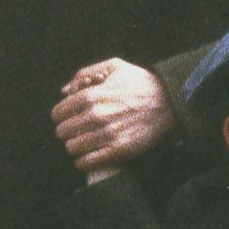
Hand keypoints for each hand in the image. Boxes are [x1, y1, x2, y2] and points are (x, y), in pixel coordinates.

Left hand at [52, 59, 175, 174]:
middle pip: (63, 131)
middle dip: (65, 131)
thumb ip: (85, 74)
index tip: (64, 119)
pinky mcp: (119, 150)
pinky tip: (86, 156)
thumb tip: (64, 90)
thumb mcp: (114, 66)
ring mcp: (107, 134)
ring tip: (81, 143)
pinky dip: (82, 161)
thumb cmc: (140, 82)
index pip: (59, 112)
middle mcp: (97, 116)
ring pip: (72, 147)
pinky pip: (87, 162)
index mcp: (92, 95)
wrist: (169, 101)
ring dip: (74, 146)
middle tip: (73, 131)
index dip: (59, 116)